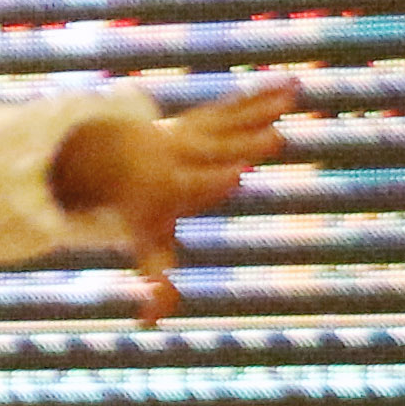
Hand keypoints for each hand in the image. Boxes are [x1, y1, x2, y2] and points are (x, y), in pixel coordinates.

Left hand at [51, 78, 298, 322]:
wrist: (112, 160)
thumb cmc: (137, 208)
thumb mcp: (144, 242)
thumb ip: (152, 278)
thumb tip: (149, 322)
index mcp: (169, 185)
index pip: (192, 183)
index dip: (212, 179)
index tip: (238, 175)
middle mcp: (182, 154)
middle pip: (216, 149)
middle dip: (242, 143)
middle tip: (275, 139)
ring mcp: (193, 132)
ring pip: (229, 120)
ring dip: (261, 108)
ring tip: (293, 95)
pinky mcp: (206, 117)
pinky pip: (235, 105)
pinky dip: (262, 94)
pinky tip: (291, 84)